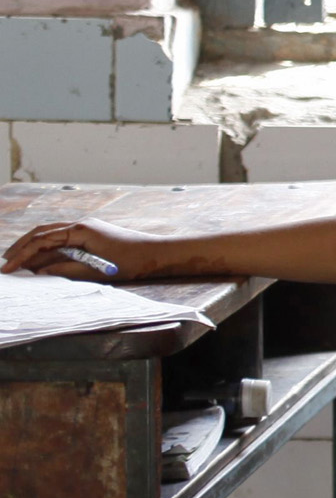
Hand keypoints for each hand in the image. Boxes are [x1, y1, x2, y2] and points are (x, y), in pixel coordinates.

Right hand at [1, 221, 169, 280]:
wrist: (157, 253)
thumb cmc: (132, 261)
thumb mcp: (97, 270)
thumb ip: (67, 270)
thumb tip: (40, 272)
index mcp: (81, 230)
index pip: (42, 240)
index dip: (22, 254)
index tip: (8, 268)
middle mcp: (81, 225)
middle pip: (42, 233)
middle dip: (21, 247)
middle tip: (5, 262)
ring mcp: (86, 229)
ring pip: (51, 235)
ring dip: (33, 247)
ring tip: (16, 261)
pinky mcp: (91, 236)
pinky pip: (62, 240)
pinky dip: (48, 249)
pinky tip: (40, 260)